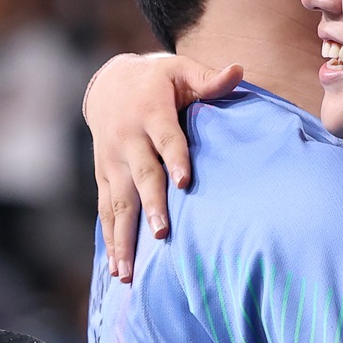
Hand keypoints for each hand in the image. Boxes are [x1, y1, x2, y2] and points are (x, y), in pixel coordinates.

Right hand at [86, 53, 242, 280]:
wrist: (107, 83)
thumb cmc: (157, 80)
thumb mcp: (181, 71)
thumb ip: (209, 79)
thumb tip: (238, 70)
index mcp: (151, 112)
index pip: (166, 138)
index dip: (175, 159)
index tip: (184, 182)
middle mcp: (128, 140)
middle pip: (141, 176)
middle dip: (151, 205)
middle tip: (162, 233)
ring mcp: (112, 161)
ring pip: (118, 201)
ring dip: (123, 236)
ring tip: (128, 271)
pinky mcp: (104, 176)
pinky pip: (106, 210)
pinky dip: (110, 239)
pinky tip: (117, 268)